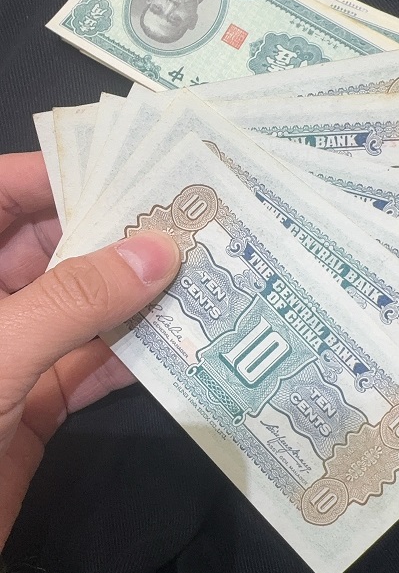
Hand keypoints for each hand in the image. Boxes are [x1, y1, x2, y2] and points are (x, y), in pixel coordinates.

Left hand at [0, 152, 180, 548]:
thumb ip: (74, 300)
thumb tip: (158, 252)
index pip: (6, 194)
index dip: (69, 175)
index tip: (143, 168)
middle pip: (53, 247)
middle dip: (119, 237)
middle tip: (194, 223)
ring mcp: (7, 353)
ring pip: (79, 308)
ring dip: (136, 297)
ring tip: (205, 273)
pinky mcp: (31, 404)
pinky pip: (89, 366)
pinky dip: (132, 356)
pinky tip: (183, 343)